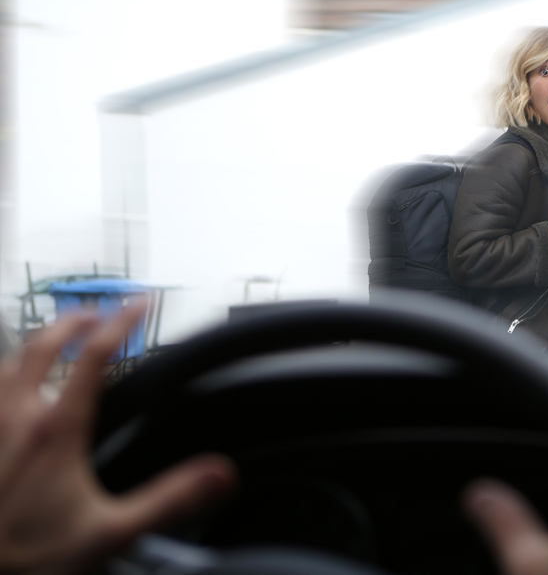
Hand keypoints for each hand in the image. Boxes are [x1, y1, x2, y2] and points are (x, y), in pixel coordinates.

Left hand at [0, 304, 235, 574]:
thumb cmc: (29, 554)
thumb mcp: (112, 531)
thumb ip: (169, 498)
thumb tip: (219, 473)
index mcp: (57, 429)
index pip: (95, 356)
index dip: (122, 322)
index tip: (142, 304)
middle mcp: (17, 417)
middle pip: (44, 344)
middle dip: (74, 320)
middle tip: (98, 312)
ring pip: (8, 362)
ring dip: (36, 342)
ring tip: (55, 338)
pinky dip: (7, 373)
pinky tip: (14, 384)